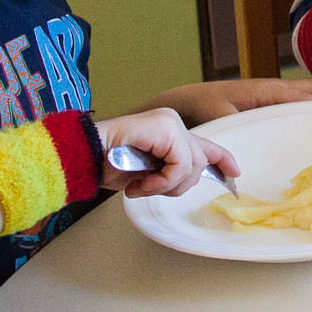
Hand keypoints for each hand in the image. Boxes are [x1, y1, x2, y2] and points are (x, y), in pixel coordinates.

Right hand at [95, 106, 236, 197]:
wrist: (76, 158)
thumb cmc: (102, 166)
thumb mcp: (145, 172)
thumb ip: (168, 170)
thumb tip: (191, 177)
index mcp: (169, 131)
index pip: (206, 146)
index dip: (223, 160)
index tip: (235, 174)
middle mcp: (172, 122)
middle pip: (200, 161)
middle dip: (178, 185)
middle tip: (148, 189)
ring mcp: (169, 123)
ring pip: (192, 166)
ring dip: (164, 186)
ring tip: (139, 186)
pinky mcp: (164, 128)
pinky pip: (179, 165)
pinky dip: (160, 182)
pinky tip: (139, 184)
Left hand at [144, 77, 311, 126]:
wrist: (186, 100)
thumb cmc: (203, 105)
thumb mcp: (221, 118)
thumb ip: (239, 130)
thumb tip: (253, 156)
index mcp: (269, 89)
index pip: (306, 95)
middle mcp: (275, 88)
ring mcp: (271, 93)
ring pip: (305, 95)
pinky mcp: (265, 101)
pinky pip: (293, 102)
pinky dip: (302, 110)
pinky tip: (300, 132)